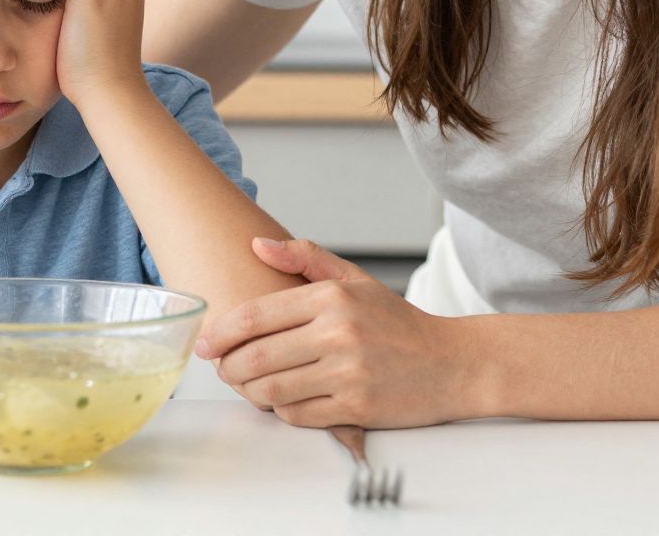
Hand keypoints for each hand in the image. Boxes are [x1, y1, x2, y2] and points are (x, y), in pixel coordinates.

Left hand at [194, 238, 481, 428]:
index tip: (205, 343)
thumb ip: (305, 258)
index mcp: (332, 298)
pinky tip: (285, 399)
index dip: (219, 333)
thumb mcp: (355, 280)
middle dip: (228, 367)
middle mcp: (338, 333)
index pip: (255, 316)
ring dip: (250, 392)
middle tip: (222, 369)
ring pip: (271, 389)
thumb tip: (256, 243)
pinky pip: (298, 414)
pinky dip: (283, 410)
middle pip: (256, 357)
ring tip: (247, 385)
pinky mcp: (356, 408)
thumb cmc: (398, 323)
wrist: (453, 364)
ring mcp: (348, 373)